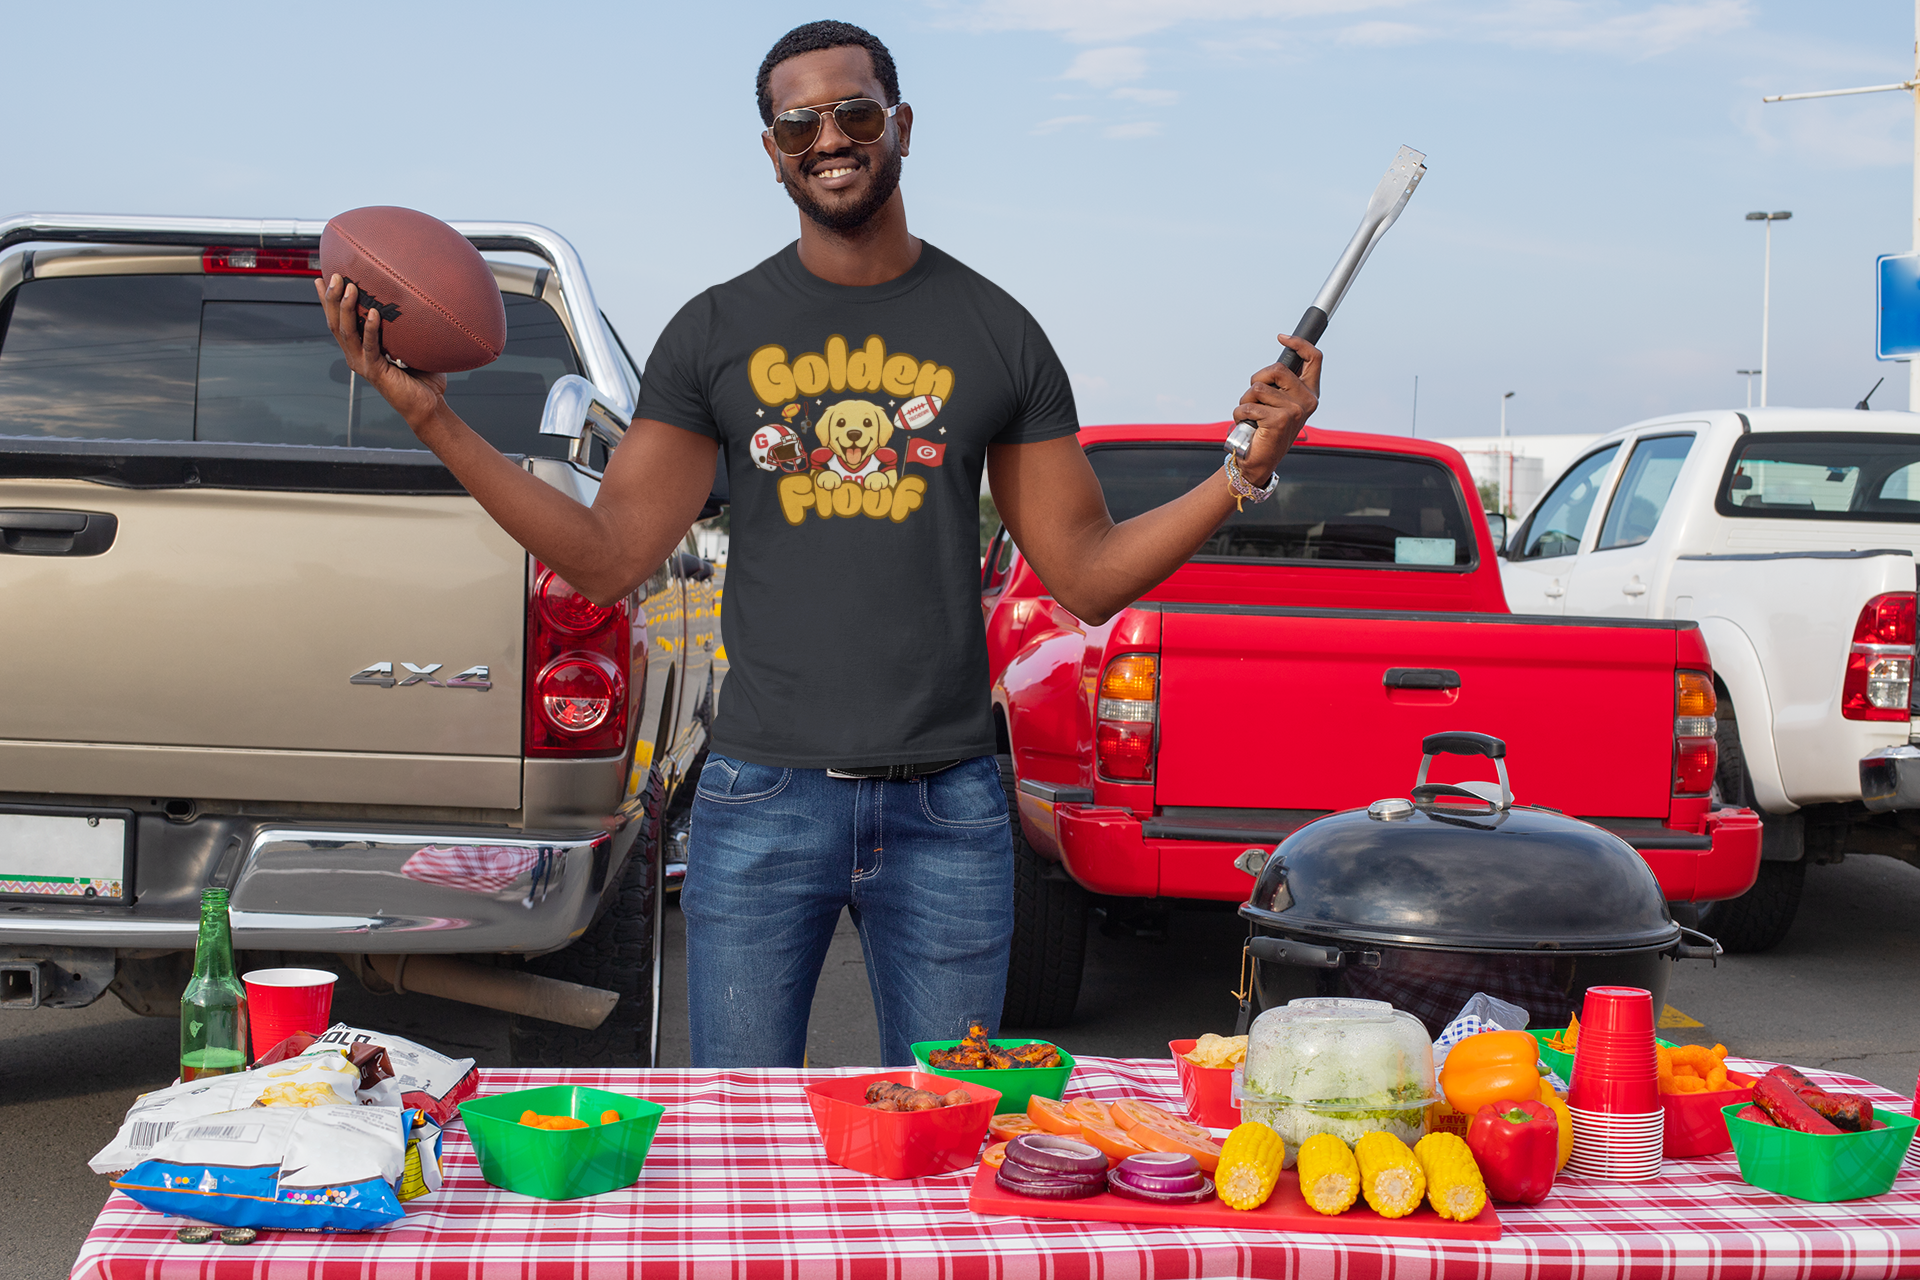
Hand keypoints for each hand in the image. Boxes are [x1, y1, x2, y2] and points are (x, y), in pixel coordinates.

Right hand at [316, 274, 447, 432]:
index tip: (320, 279)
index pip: (338, 321)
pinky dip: (370, 329)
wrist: (428, 406)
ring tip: (350, 288)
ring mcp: (364, 364)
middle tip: (334, 275)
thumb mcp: (411, 347)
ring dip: (346, 309)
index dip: (327, 301)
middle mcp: (356, 356)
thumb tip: (415, 303)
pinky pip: (370, 346)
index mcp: (360, 349)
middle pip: (335, 323)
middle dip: (331, 298)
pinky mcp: (376, 371)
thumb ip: (406, 328)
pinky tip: (372, 313)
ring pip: (346, 332)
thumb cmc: (423, 379)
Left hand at [1232, 332, 1321, 481]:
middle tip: (1254, 398)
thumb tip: (1278, 359)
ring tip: (1251, 416)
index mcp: (1309, 393)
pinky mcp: (1280, 419)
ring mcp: (1295, 410)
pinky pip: (1248, 405)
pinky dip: (1240, 414)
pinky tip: (1248, 425)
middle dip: (1256, 380)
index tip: (1281, 338)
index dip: (1299, 343)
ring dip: (1245, 400)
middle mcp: (1307, 401)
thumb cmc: (1264, 429)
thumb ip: (1280, 383)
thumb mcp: (1276, 402)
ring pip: (1257, 387)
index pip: (1314, 359)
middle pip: (1276, 369)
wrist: (1258, 461)